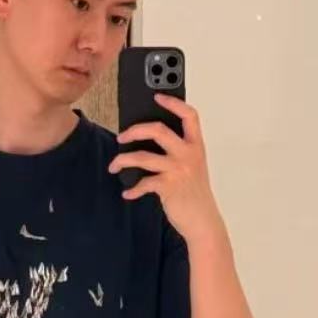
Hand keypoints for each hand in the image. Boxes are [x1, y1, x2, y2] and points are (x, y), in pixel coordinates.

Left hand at [108, 94, 222, 241]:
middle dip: (135, 130)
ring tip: (114, 165)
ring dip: (123, 160)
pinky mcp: (168, 187)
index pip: (189, 116)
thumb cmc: (195, 194)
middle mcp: (188, 154)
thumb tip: (149, 140)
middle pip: (158, 130)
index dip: (173, 103)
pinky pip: (143, 183)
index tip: (158, 96)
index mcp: (196, 146)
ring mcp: (178, 170)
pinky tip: (128, 192)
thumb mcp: (193, 167)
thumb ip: (179, 151)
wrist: (203, 221)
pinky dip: (132, 189)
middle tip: (122, 137)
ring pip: (143, 157)